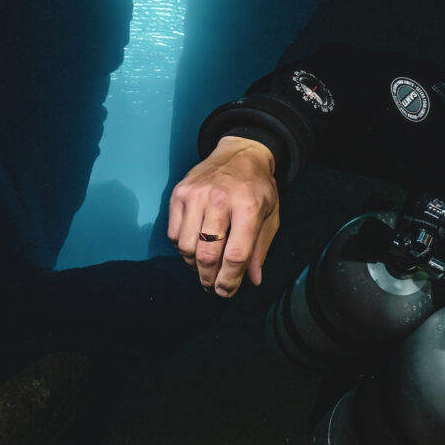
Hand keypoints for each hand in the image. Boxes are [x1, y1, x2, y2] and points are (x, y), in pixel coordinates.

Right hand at [167, 135, 279, 297]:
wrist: (240, 152)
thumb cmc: (257, 188)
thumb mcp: (270, 216)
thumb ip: (260, 249)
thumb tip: (252, 280)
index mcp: (248, 206)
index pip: (236, 254)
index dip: (230, 280)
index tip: (227, 291)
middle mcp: (220, 199)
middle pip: (207, 254)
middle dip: (209, 278)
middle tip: (213, 287)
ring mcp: (196, 194)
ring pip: (187, 247)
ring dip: (194, 265)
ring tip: (205, 266)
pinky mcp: (179, 193)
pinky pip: (174, 233)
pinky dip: (183, 247)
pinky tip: (195, 245)